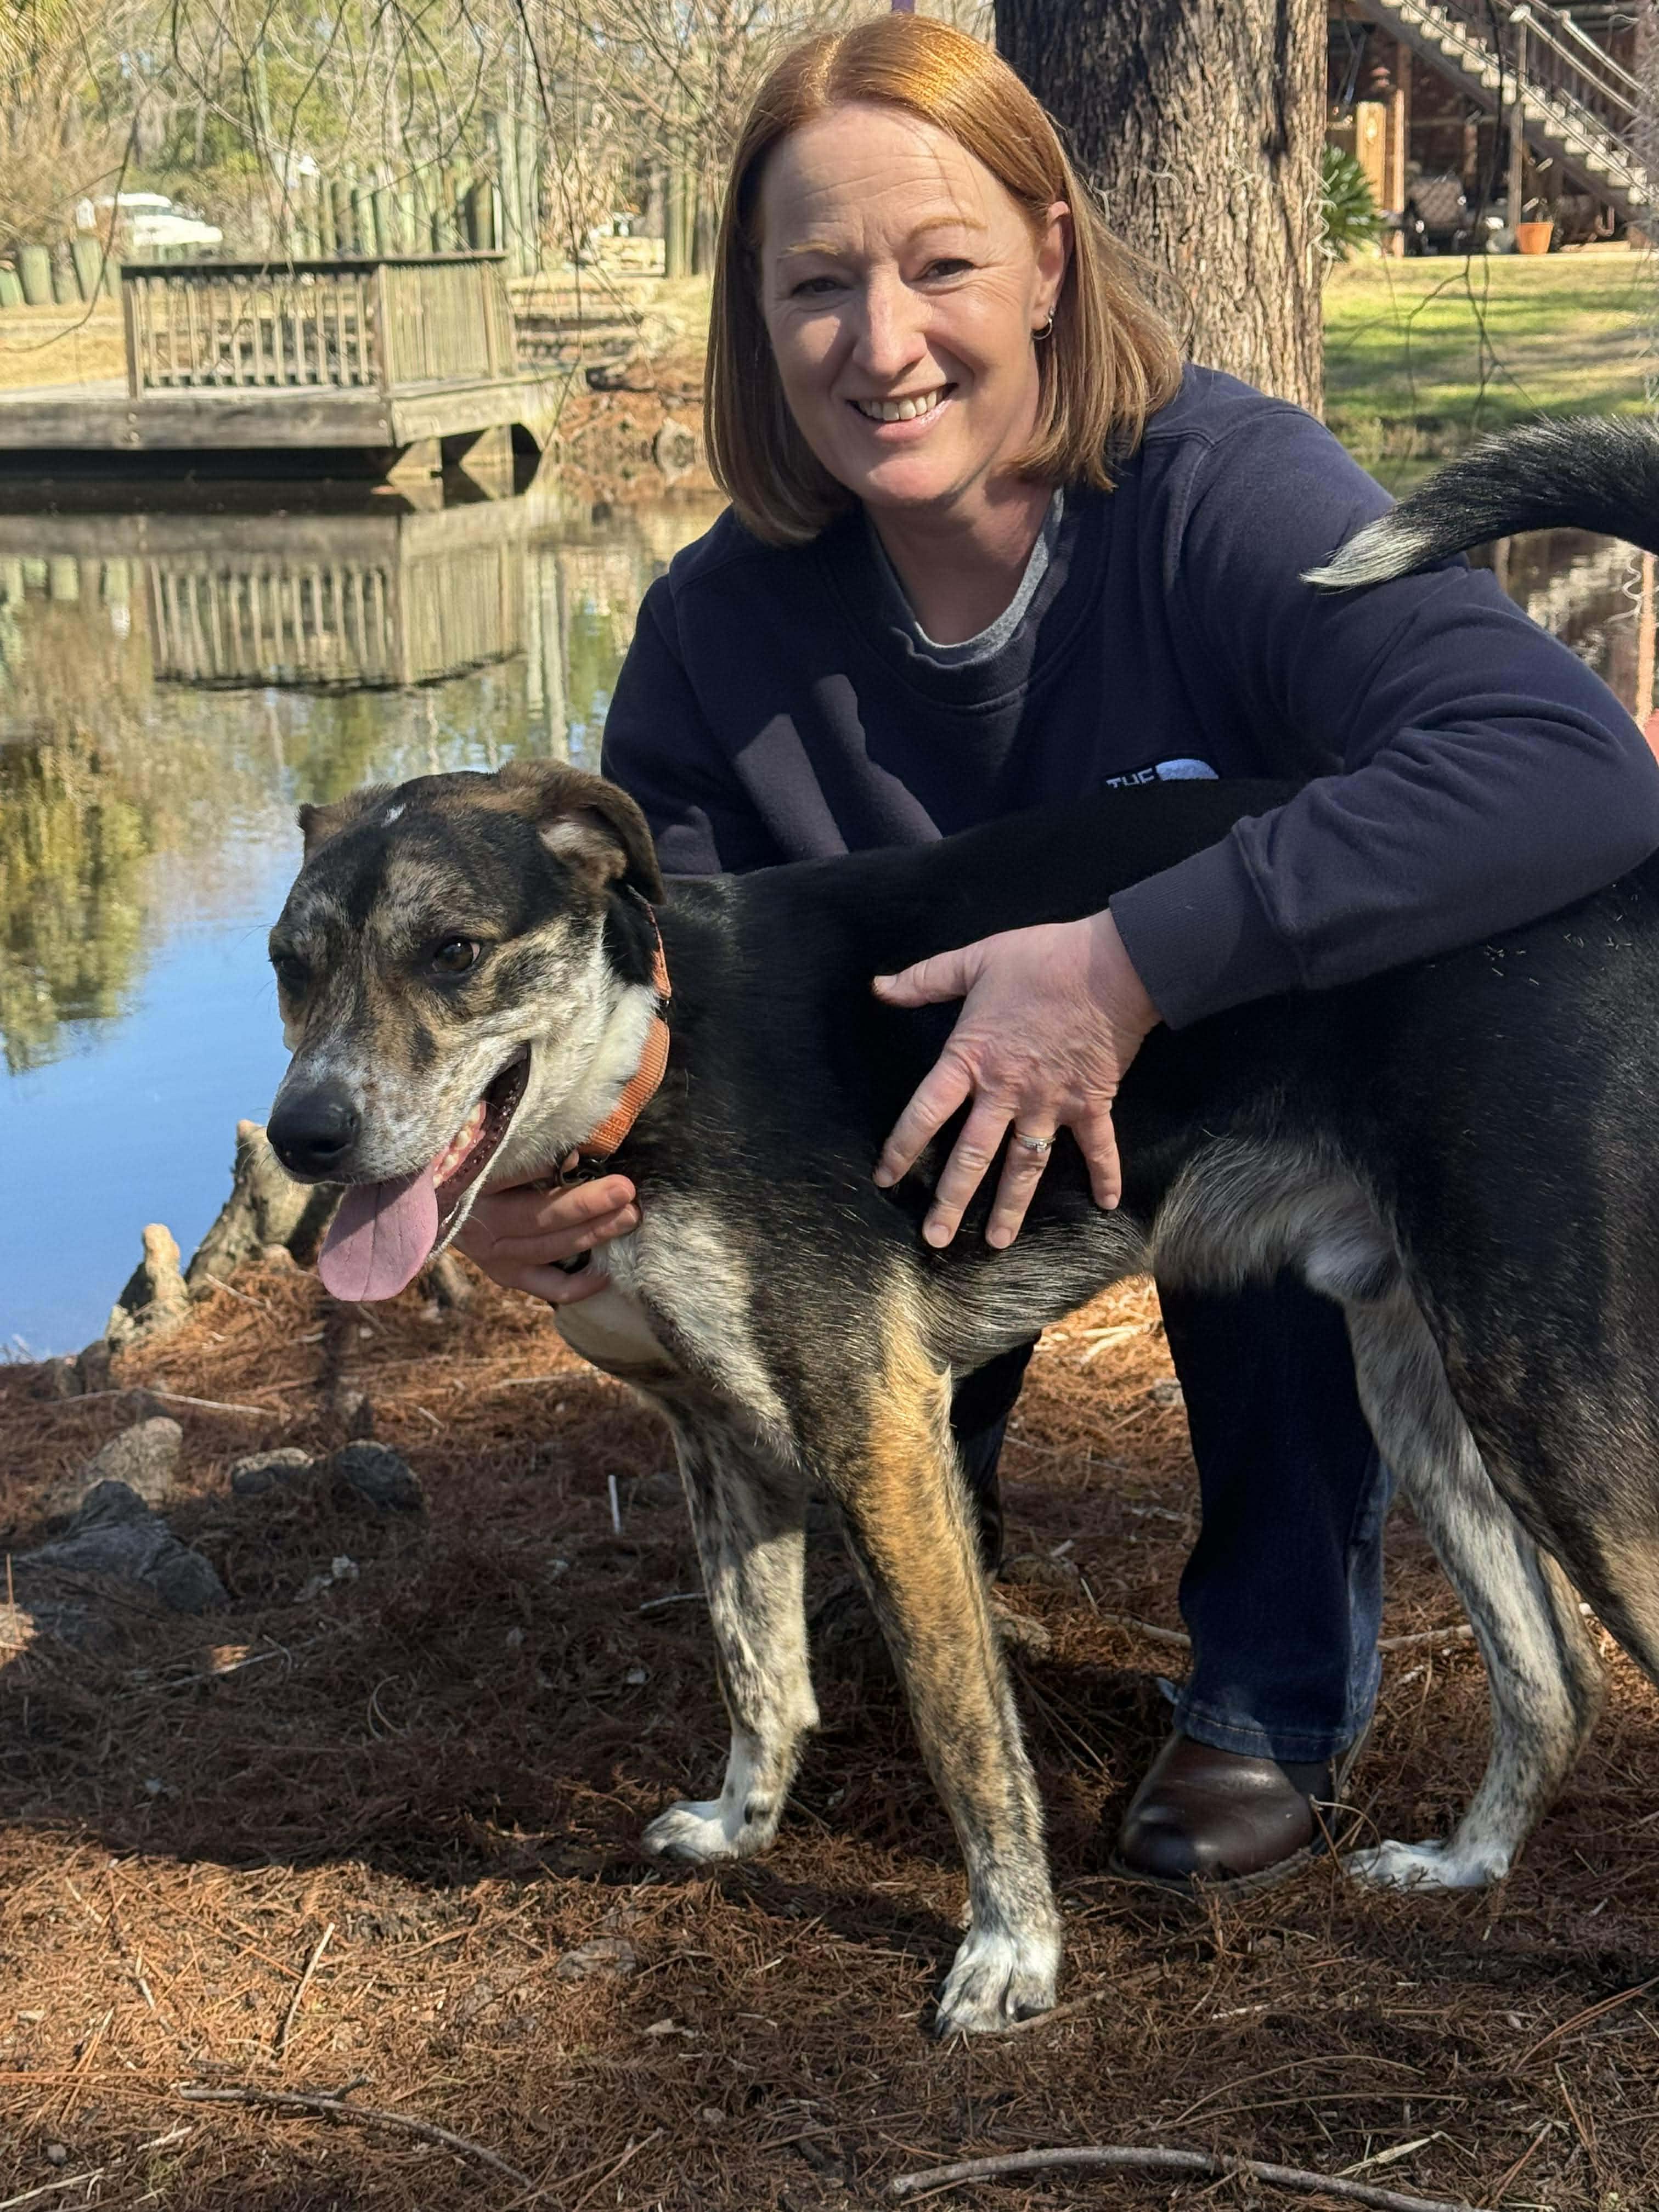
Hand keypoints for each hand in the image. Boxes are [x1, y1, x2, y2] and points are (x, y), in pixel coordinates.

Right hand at [456, 1162, 638, 1305]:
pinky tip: (607, 1272)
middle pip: (539, 1217)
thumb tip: (573, 1158)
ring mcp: (495, 1256)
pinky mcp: (507, 1276)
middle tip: (625, 1190)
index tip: (580, 1157)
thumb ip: (527, 1154)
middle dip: (587, 1205)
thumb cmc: (478, 1168)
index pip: (509, 1178)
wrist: (444, 1204)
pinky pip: (550, 1286)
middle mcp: (482, 1227)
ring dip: (593, 1234)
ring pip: (550, 1249)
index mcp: (473, 1188)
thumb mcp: (493, 1154)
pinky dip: (580, 1284)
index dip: (546, 1168)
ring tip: (628, 1217)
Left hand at [872, 910, 1159, 1249]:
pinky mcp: (1091, 1103)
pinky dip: (1105, 1175)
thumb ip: (924, 979)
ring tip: (997, 1242)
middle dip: (950, 1201)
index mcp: (972, 1059)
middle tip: (934, 1238)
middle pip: (971, 1156)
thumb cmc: (1040, 958)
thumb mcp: (974, 960)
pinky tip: (1107, 1205)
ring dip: (1011, 1206)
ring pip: (1025, 1166)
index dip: (902, 1147)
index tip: (885, 1178)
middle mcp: (1007, 1092)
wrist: (1110, 963)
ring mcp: (1050, 1103)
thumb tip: (878, 986)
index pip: (926, 1112)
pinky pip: (1098, 1147)